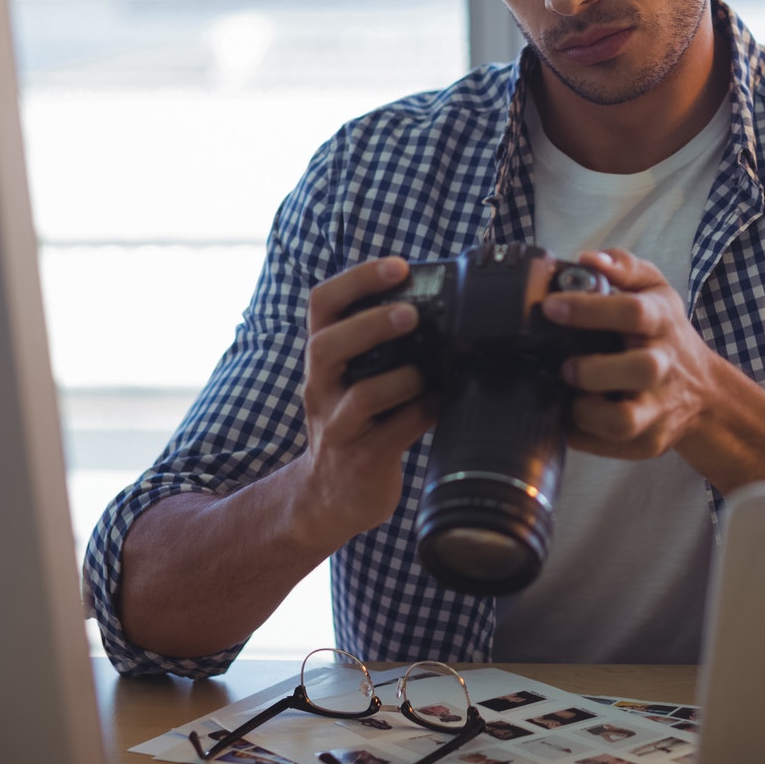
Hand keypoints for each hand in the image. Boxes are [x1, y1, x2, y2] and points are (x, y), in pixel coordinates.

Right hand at [289, 257, 437, 540]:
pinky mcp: (362, 459)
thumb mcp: (354, 377)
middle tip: (412, 313)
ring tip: (430, 373)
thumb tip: (441, 303)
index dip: (357, 279)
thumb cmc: (355, 423)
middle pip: (327, 345)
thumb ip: (381, 344)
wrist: (330, 496)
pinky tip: (443, 404)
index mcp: (324, 358)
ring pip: (361, 396)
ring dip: (403, 378)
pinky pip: (394, 433)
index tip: (398, 267)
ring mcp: (338, 426)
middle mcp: (321, 387)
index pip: (322, 304)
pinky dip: (423, 414)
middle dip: (371, 324)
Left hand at [541, 248, 722, 460]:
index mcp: (662, 321)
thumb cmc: (665, 334)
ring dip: (589, 411)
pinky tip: (569, 419)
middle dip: (595, 369)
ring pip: (626, 420)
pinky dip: (583, 437)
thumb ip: (623, 267)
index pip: (632, 311)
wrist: (702, 392)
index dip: (589, 309)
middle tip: (567, 366)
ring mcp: (658, 408)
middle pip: (640, 368)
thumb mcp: (654, 290)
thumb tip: (587, 259)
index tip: (551, 307)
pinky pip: (611, 447)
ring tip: (570, 397)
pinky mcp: (649, 441)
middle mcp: (664, 366)